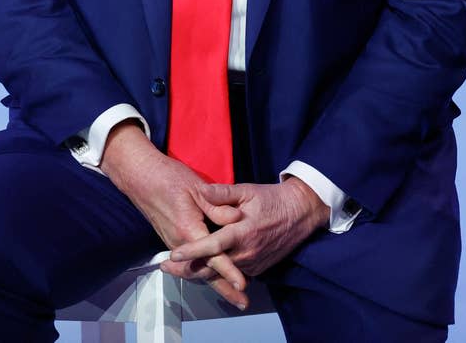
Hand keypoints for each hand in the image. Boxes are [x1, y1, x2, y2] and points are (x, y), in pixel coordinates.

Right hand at [100, 121, 249, 308]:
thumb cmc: (169, 178)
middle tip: (243, 302)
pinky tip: (213, 275)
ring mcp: (173, 242)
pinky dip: (202, 271)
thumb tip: (237, 220)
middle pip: (204, 271)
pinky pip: (189, 261)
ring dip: (214, 282)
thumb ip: (217, 206)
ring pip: (196, 268)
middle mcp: (179, 242)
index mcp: (188, 229)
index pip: (213, 256)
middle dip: (224, 288)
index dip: (229, 271)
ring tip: (233, 294)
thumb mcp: (197, 188)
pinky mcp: (171, 239)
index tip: (242, 285)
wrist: (140, 176)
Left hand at [162, 177, 328, 278]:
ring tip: (176, 269)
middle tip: (165, 266)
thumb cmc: (272, 199)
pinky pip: (232, 274)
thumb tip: (202, 191)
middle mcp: (247, 253)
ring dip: (199, 273)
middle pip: (212, 268)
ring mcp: (252, 264)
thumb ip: (223, 193)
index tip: (174, 253)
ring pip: (221, 275)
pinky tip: (200, 268)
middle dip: (187, 269)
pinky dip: (216, 274)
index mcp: (243, 232)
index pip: (213, 246)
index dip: (193, 251)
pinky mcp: (257, 269)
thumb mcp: (247, 191)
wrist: (300, 213)